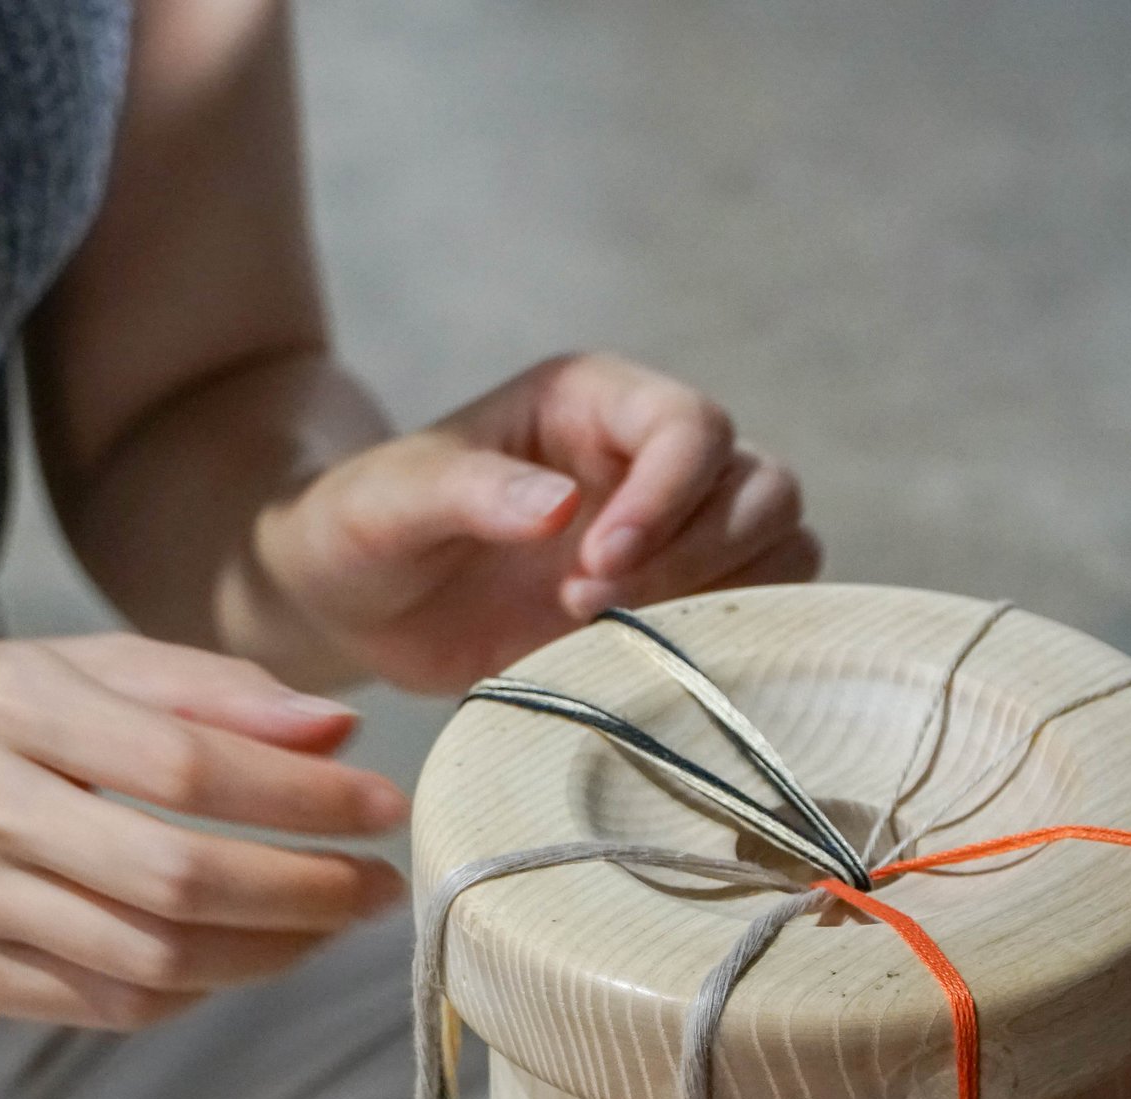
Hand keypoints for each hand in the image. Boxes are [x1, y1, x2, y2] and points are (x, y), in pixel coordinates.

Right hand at [0, 634, 407, 1029]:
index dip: (301, 796)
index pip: (186, 764)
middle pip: (174, 875)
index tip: (382, 806)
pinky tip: (243, 955)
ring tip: (330, 925)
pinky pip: (106, 1001)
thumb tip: (336, 728)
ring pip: (149, 957)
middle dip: (303, 891)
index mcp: (9, 705)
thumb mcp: (64, 663)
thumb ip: (203, 687)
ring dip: (267, 952)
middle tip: (378, 887)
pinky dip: (196, 989)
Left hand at [252, 353, 819, 692]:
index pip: (690, 426)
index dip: (668, 496)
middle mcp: (648, 460)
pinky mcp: (670, 606)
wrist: (352, 607)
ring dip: (718, 600)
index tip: (597, 565)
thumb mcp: (391, 502)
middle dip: (696, 556)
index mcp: (593, 403)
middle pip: (761, 488)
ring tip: (609, 634)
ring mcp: (670, 535)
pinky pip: (753, 614)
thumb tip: (561, 504)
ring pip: (779, 548)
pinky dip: (726, 644)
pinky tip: (642, 663)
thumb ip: (470, 491)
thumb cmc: (361, 530)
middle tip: (587, 607)